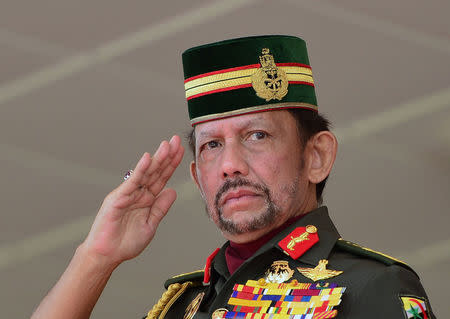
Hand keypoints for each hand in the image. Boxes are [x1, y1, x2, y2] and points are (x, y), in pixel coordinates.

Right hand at [81, 135, 183, 266]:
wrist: (107, 255)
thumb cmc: (125, 242)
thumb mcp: (150, 224)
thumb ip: (160, 207)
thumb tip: (173, 191)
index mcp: (147, 198)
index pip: (162, 177)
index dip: (171, 164)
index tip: (180, 151)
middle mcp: (138, 192)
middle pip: (156, 171)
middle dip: (167, 156)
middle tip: (176, 140)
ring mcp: (128, 194)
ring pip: (145, 173)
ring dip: (157, 159)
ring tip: (167, 145)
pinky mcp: (118, 198)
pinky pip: (132, 182)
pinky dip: (140, 170)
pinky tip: (147, 159)